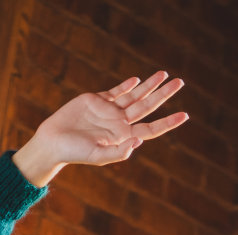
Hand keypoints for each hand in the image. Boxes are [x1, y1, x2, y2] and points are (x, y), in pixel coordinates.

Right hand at [11, 71, 189, 185]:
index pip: (151, 128)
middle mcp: (120, 123)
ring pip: (135, 95)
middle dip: (164, 94)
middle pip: (148, 106)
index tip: (184, 115)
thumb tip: (137, 142)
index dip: (168, 122)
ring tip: (164, 74)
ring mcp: (109, 110)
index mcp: (124, 137)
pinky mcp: (97, 100)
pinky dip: (127, 85)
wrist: (53, 142)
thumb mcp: (97, 157)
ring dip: (150, 85)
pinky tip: (137, 80)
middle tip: (180, 82)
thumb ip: (117, 153)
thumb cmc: (74, 153)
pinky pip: (116, 91)